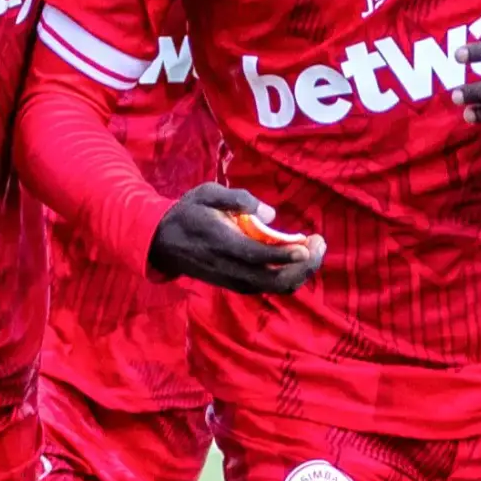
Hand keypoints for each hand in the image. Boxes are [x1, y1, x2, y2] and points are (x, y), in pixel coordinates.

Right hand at [147, 184, 325, 296]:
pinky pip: (268, 286)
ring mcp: (233, 280)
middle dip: (303, 266)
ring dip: (300, 272)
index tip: (307, 245)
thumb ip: (236, 198)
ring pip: (274, 286)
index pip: (257, 256)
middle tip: (319, 242)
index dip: (284, 254)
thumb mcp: (207, 193)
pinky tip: (299, 257)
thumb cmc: (188, 212)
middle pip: (273, 279)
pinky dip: (288, 275)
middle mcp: (229, 268)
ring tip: (315, 248)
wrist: (161, 242)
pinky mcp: (236, 284)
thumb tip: (269, 213)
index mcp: (221, 243)